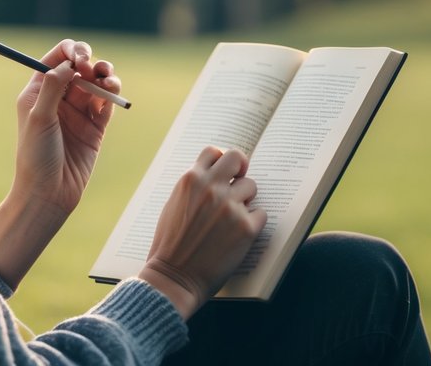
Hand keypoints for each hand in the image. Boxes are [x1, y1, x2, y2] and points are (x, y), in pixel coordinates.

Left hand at [11, 38, 121, 214]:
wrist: (49, 194)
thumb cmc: (35, 156)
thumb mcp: (39, 117)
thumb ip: (54, 86)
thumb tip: (70, 64)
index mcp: (39, 91)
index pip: (56, 59)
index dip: (70, 52)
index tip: (80, 58)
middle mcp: (59, 98)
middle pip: (79, 67)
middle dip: (90, 61)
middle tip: (92, 69)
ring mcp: (78, 112)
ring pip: (95, 83)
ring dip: (105, 74)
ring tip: (108, 79)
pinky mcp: (95, 127)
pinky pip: (106, 103)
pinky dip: (112, 93)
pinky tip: (113, 91)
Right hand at [139, 146, 266, 319]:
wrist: (173, 278)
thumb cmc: (169, 245)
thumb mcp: (172, 206)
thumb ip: (192, 188)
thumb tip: (213, 176)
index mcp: (190, 180)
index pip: (213, 152)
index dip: (222, 159)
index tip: (226, 170)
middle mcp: (211, 188)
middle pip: (237, 158)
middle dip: (240, 169)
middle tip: (240, 182)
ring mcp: (230, 207)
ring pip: (251, 187)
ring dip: (245, 200)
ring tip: (233, 218)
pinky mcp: (246, 228)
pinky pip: (261, 213)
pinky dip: (253, 223)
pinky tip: (239, 235)